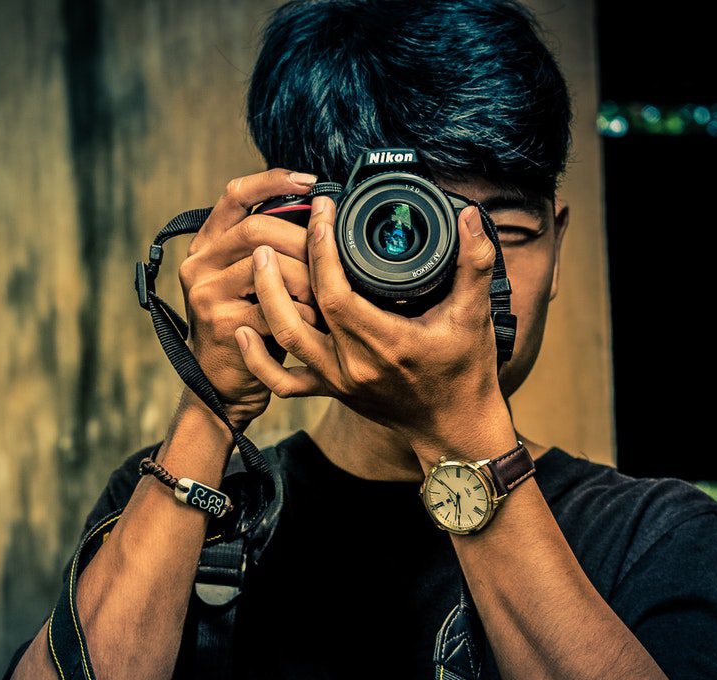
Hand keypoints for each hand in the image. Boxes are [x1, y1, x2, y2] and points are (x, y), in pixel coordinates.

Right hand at [177, 167, 322, 430]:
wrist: (222, 382)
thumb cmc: (247, 323)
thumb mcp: (245, 279)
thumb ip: (267, 247)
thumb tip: (318, 212)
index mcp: (206, 245)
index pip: (235, 195)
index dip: (273, 181)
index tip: (312, 181)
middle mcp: (199, 265)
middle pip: (258, 230)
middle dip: (302, 240)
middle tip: (329, 254)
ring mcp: (207, 295)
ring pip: (269, 268)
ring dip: (306, 279)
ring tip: (324, 291)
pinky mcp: (224, 324)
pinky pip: (276, 307)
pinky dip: (303, 311)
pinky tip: (316, 319)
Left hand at [234, 194, 507, 445]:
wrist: (455, 430)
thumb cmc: (467, 373)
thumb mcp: (475, 316)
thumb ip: (474, 263)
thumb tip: (470, 216)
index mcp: (386, 342)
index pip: (336, 292)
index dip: (322, 248)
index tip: (323, 212)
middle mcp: (354, 365)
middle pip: (299, 313)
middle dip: (280, 269)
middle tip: (270, 231)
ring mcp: (339, 380)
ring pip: (285, 341)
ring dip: (265, 300)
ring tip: (258, 261)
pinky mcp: (333, 390)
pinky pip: (284, 380)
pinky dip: (259, 359)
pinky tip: (241, 332)